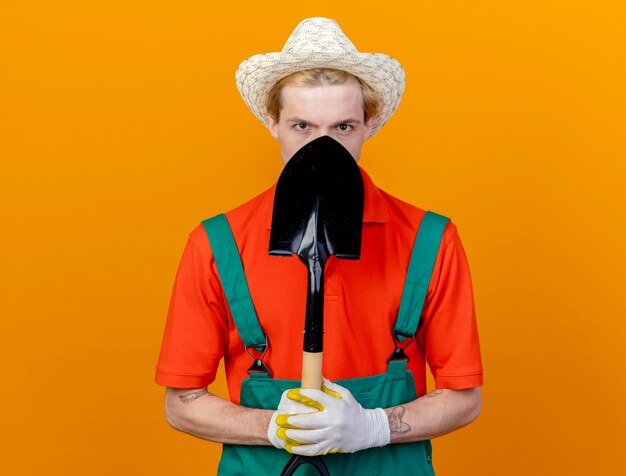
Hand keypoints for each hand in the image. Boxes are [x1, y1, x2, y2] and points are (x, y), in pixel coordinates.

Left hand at [271, 378, 389, 454]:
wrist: (368, 430)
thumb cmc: (354, 410)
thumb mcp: (346, 395)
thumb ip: (331, 387)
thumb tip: (317, 378)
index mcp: (336, 406)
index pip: (317, 397)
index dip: (303, 394)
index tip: (292, 393)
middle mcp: (334, 421)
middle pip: (309, 421)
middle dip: (292, 420)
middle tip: (280, 418)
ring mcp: (332, 435)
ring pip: (309, 437)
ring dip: (294, 436)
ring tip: (283, 432)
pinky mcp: (332, 446)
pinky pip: (314, 450)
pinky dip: (302, 450)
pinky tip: (292, 447)